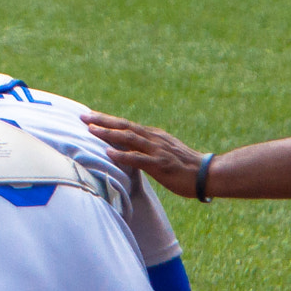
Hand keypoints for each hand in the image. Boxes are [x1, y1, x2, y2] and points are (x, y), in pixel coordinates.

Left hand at [81, 112, 209, 198]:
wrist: (206, 174)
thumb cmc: (184, 167)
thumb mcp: (163, 152)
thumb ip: (146, 150)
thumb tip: (128, 151)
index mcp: (153, 136)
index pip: (126, 125)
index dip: (107, 120)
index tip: (90, 115)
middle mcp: (153, 139)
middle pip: (124, 126)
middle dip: (102, 121)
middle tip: (83, 116)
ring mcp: (157, 151)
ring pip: (129, 138)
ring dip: (108, 133)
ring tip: (91, 130)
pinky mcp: (160, 165)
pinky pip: (138, 159)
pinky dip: (123, 155)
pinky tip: (109, 153)